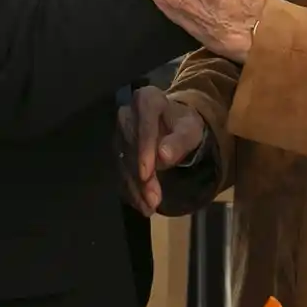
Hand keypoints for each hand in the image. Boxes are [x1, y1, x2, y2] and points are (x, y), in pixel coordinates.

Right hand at [116, 86, 205, 216]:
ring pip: (124, 163)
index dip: (144, 150)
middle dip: (142, 177)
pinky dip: (131, 189)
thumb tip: (163, 156)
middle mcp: (127, 113)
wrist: (173, 127)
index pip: (144, 126)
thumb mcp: (190, 130)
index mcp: (147, 99)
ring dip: (136, 188)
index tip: (146, 174)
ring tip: (149, 207)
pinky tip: (141, 204)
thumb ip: (179, 141)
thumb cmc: (184, 125)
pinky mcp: (116, 149)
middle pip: (132, 148)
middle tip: (154, 200)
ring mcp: (118, 132)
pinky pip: (121, 171)